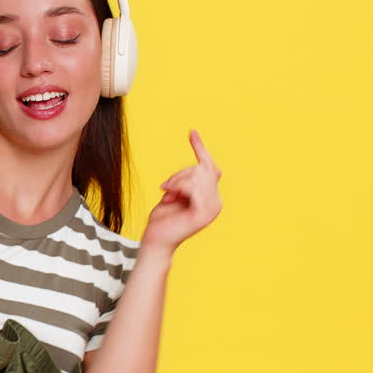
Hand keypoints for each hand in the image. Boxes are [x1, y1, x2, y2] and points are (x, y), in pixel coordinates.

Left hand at [142, 129, 222, 254]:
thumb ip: (189, 179)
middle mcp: (216, 202)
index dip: (200, 148)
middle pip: (202, 168)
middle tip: (166, 188)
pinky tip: (171, 197)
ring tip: (168, 195)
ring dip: (177, 182)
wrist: (155, 240)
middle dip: (180, 174)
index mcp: (211, 197)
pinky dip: (178, 188)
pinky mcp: (203, 213)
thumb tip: (206, 163)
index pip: (209, 167)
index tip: (192, 132)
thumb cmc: (163, 219)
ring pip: (196, 176)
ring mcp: (212, 208)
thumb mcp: (176, 192)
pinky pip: (192, 187)